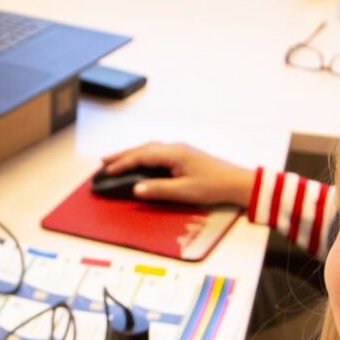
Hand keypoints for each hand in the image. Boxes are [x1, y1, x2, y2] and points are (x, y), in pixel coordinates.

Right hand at [100, 142, 255, 207]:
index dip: (122, 164)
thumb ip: (158, 190)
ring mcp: (180, 150)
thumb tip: (136, 190)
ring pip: (149, 149)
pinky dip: (143, 156)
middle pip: (142, 149)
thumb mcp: (184, 192)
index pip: (141, 157)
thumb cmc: (213, 186)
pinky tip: (140, 161)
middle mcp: (174, 148)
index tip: (107, 171)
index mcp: (173, 153)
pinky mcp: (184, 156)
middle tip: (104, 162)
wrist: (236, 182)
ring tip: (116, 160)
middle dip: (122, 155)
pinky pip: (157, 152)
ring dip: (132, 154)